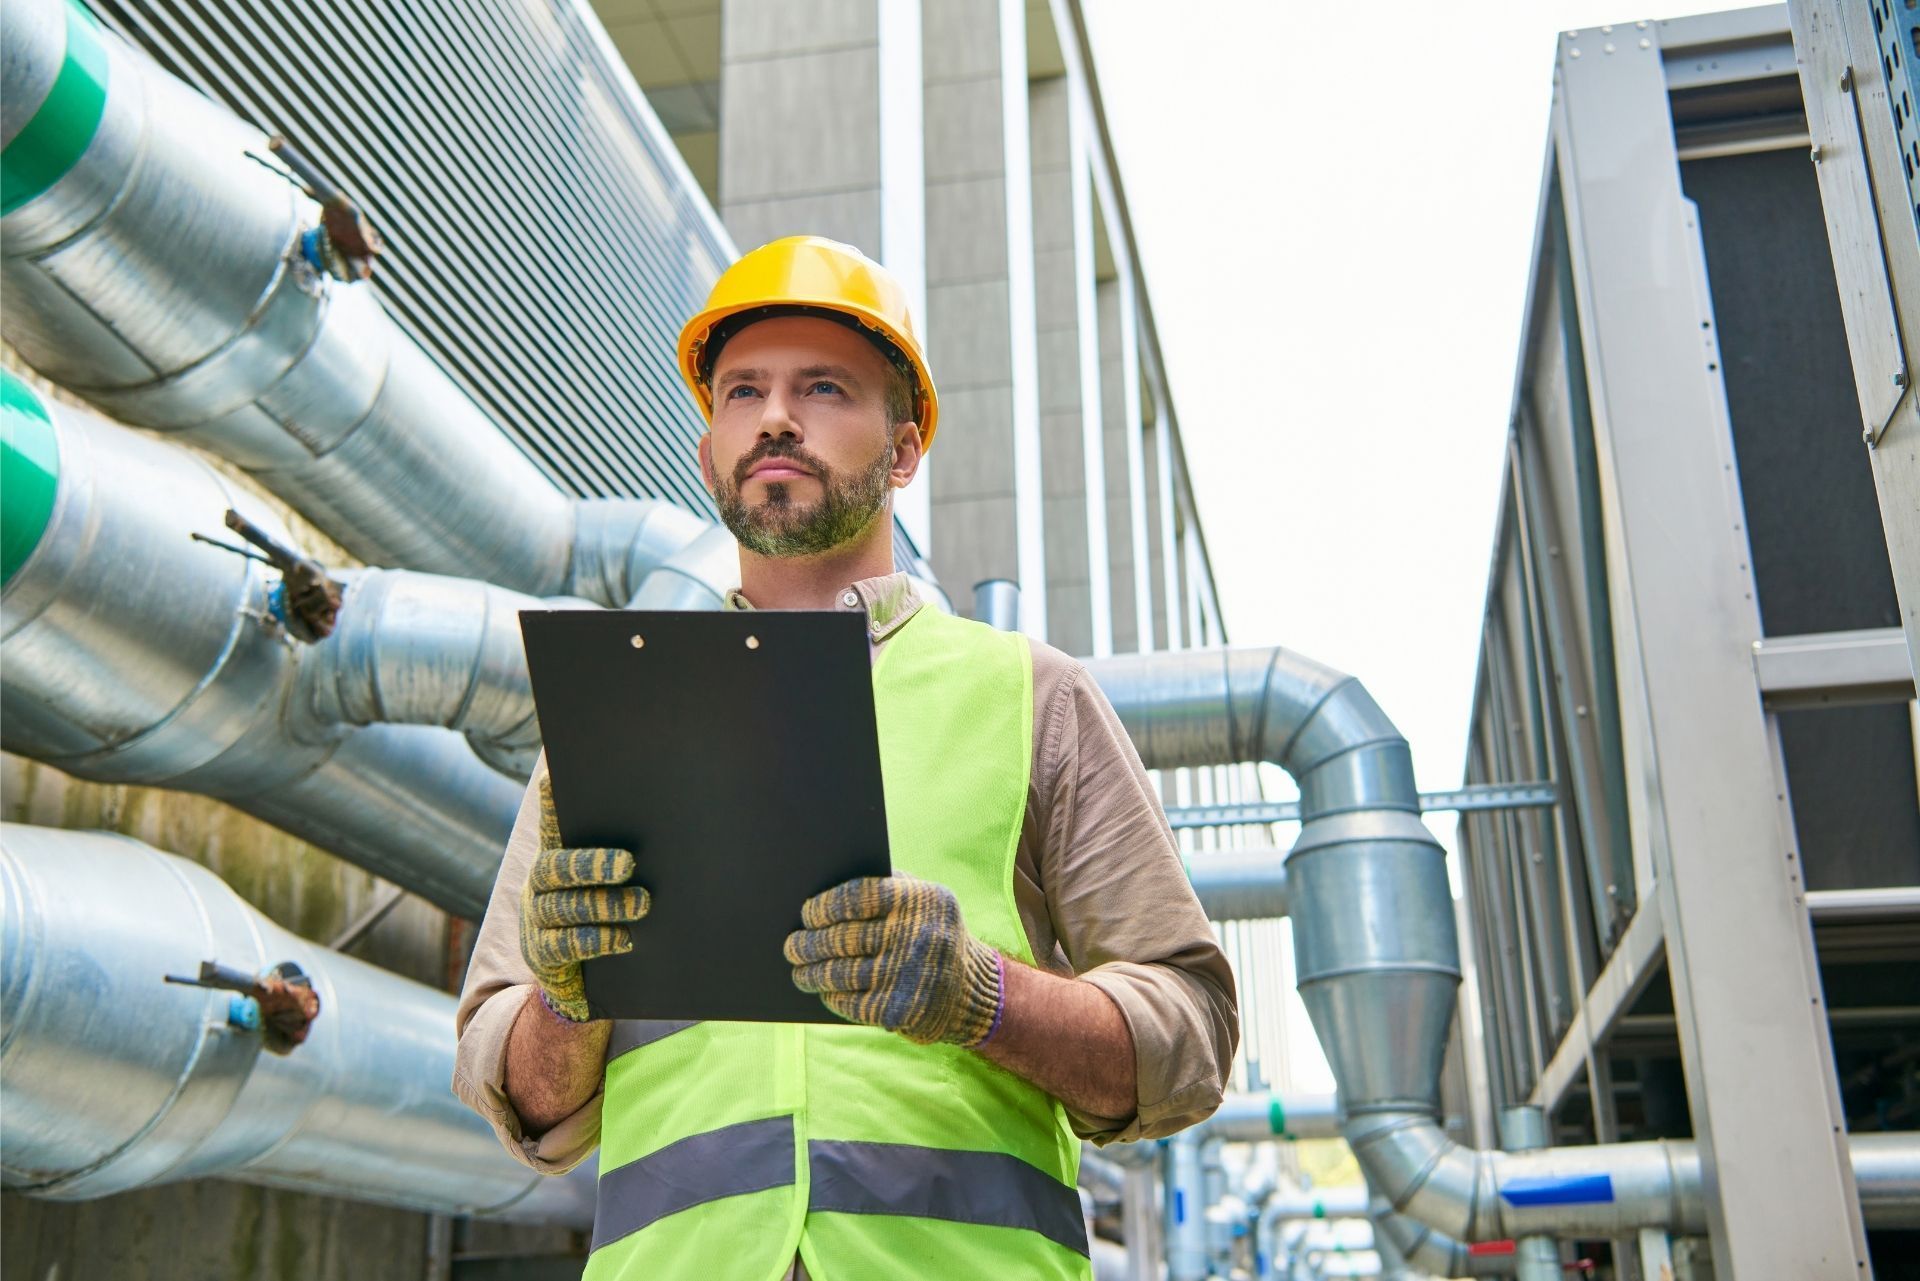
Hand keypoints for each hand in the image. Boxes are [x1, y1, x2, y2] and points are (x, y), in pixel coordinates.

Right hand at [518, 775, 649, 1021]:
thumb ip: (628, 855)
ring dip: (604, 905)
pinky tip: (623, 939)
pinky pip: (563, 946)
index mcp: (558, 857)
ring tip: (642, 904)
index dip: (551, 804)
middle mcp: (540, 884)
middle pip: (555, 867)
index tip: (555, 778)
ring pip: (561, 907)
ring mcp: (537, 919)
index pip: (552, 825)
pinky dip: (595, 940)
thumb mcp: (617, 882)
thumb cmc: (610, 913)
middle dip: (591, 864)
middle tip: (629, 864)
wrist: (585, 976)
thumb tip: (669, 821)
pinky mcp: (541, 954)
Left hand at [784, 876, 1003, 1045]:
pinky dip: (833, 996)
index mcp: (921, 900)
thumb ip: (887, 887)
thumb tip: (823, 885)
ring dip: (812, 973)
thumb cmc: (933, 935)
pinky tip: (825, 991)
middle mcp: (917, 935)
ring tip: (799, 971)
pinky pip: (852, 1002)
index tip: (806, 913)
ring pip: (842, 972)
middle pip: (844, 937)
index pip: (858, 896)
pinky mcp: (901, 1009)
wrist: (973, 992)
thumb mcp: (924, 902)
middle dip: (809, 943)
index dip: (824, 906)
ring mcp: (909, 974)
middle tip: (792, 946)